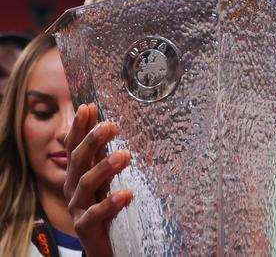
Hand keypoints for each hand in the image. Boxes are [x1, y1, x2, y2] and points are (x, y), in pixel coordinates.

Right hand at [64, 103, 132, 256]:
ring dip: (105, 167)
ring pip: (86, 183)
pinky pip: (96, 214)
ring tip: (125, 156)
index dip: (80, 127)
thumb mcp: (106, 179)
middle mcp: (74, 188)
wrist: (106, 244)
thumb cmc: (107, 206)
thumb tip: (109, 124)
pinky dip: (110, 203)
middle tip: (111, 126)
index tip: (88, 107)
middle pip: (79, 160)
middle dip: (92, 141)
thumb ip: (104, 155)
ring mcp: (78, 207)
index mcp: (78, 173)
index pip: (75, 146)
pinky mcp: (85, 226)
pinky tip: (126, 194)